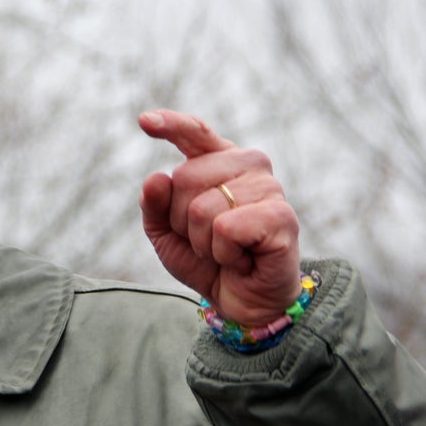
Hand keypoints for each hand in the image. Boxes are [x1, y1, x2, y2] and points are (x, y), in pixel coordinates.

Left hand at [139, 109, 301, 325]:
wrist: (243, 303)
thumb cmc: (208, 262)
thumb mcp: (166, 234)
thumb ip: (154, 205)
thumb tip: (156, 178)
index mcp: (221, 161)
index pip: (196, 132)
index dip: (171, 125)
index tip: (143, 121)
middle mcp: (249, 165)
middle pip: (184, 177)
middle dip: (182, 221)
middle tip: (208, 241)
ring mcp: (269, 187)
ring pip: (202, 208)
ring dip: (204, 243)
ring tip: (227, 252)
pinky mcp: (281, 216)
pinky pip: (226, 229)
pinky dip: (223, 254)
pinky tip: (243, 260)